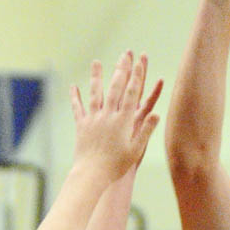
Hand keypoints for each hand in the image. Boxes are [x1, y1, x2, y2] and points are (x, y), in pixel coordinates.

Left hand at [70, 51, 161, 180]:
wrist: (92, 174)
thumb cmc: (116, 165)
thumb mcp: (136, 150)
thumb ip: (146, 131)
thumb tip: (156, 114)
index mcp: (124, 121)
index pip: (132, 94)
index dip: (137, 77)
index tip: (140, 63)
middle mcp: (108, 116)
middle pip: (115, 88)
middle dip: (121, 70)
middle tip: (124, 54)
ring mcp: (93, 119)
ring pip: (95, 93)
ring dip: (97, 76)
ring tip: (97, 62)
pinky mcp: (82, 126)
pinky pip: (78, 108)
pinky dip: (75, 97)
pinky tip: (74, 86)